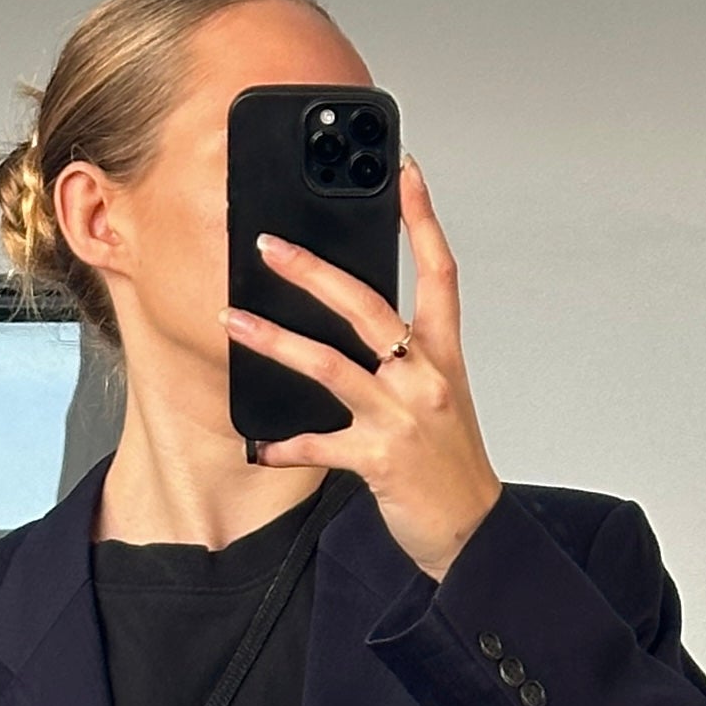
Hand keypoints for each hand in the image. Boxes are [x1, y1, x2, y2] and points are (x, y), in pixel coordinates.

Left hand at [224, 156, 502, 582]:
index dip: (422, 219)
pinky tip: (259, 443)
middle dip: (313, 272)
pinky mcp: (378, 460)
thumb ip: (405, 359)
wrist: (471, 532)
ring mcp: (401, 418)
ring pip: (331, 366)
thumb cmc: (451, 465)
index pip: (439, 272)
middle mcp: (424, 378)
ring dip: (276, 341)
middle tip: (269, 246)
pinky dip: (285, 445)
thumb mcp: (439, 399)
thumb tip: (354, 327)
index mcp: (442, 356)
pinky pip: (319, 445)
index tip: (403, 173)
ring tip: (234, 322)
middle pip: (368, 307)